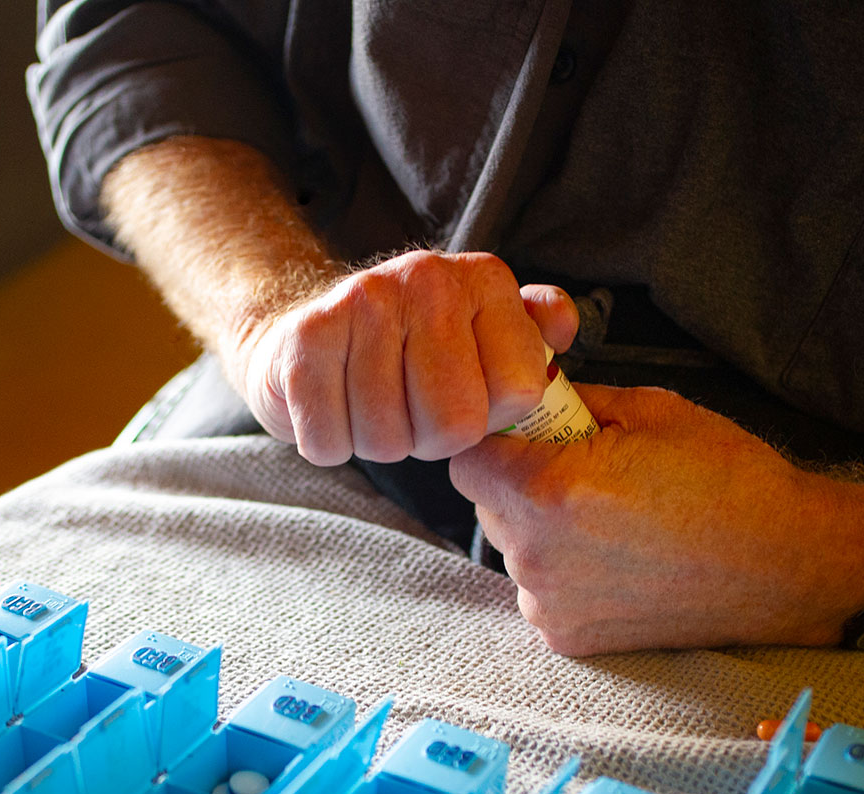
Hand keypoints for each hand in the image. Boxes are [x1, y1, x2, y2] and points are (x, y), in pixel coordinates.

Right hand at [225, 250, 577, 464]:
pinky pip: (332, 441)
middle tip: (410, 411)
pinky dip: (330, 444)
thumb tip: (562, 330)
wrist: (302, 329)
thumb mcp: (479, 329)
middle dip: (431, 440)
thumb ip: (530, 331)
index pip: (520, 392)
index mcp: (484, 279)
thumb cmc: (403, 346)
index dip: (490, 417)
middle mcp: (427, 279)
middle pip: (455, 425)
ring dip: (379, 443)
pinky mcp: (306, 338)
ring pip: (390, 441)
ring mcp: (362, 302)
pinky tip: (332, 408)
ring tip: (370, 405)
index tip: (464, 396)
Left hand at [448, 384, 863, 653]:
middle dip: (520, 482)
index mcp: (550, 490)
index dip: (495, 441)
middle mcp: (539, 555)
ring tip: (611, 521)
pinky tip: (620, 559)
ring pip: (515, 549)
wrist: (788, 565)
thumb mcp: (649, 410)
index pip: (467, 459)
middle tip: (582, 473)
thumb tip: (531, 400)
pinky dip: (566, 571)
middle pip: (487, 506)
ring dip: (542, 529)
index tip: (528, 436)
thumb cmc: (729, 480)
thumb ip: (572, 405)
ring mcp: (551, 604)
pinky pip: (542, 589)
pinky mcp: (569, 637)